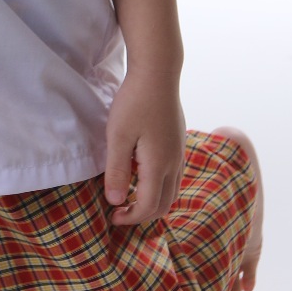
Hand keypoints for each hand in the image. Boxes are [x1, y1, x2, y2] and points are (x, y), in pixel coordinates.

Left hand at [104, 74, 185, 225]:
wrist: (158, 72)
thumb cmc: (134, 102)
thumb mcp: (118, 136)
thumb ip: (117, 171)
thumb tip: (116, 201)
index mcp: (159, 165)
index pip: (149, 207)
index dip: (130, 218)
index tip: (112, 216)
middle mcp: (174, 163)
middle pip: (165, 205)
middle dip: (143, 214)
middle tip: (120, 211)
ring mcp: (179, 152)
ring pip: (172, 191)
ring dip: (152, 200)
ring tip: (129, 194)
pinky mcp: (179, 142)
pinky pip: (173, 176)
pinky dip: (159, 185)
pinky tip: (140, 171)